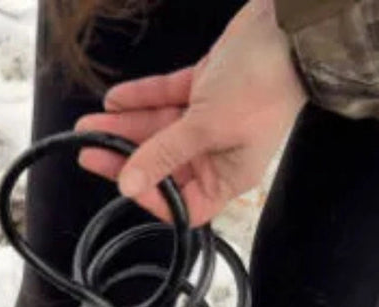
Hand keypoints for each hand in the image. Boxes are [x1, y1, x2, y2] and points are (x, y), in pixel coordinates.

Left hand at [74, 0, 306, 226]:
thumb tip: (129, 184)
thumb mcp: (206, 127)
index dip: (153, 199)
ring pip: (159, 129)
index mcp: (228, 176)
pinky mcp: (205, 87)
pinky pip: (167, 98)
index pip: (184, 205)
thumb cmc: (262, 84)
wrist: (289, 28)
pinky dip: (142, 98)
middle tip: (89, 151)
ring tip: (89, 123)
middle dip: (125, 157)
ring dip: (125, 126)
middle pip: (163, 166)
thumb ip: (164, 154)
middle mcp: (218, 153)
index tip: (124, 184)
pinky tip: (115, 100)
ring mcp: (211, 119)